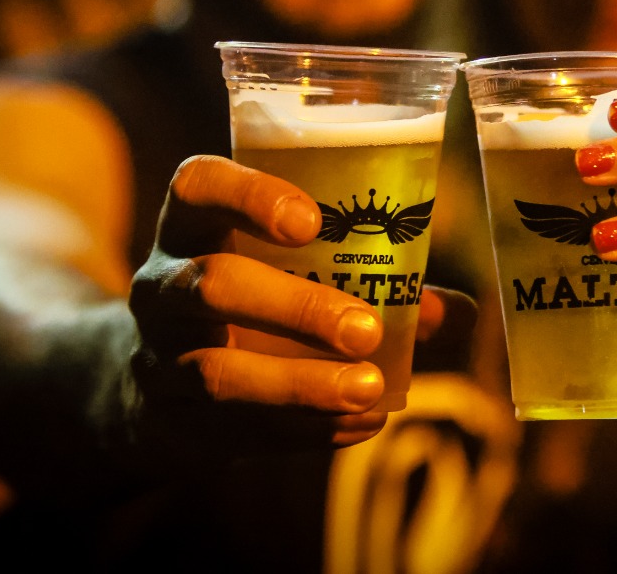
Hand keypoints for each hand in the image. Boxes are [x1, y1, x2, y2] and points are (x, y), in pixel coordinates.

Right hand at [125, 155, 468, 461]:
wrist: (159, 387)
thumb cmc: (251, 304)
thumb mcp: (291, 275)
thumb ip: (372, 281)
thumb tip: (458, 311)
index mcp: (192, 226)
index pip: (197, 186)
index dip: (248, 195)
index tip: (311, 221)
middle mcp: (162, 284)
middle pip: (212, 284)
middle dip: (295, 307)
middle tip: (366, 329)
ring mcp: (159, 357)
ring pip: (216, 370)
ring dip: (300, 384)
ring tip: (370, 390)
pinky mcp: (173, 421)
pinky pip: (235, 428)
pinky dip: (304, 429)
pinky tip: (359, 424)